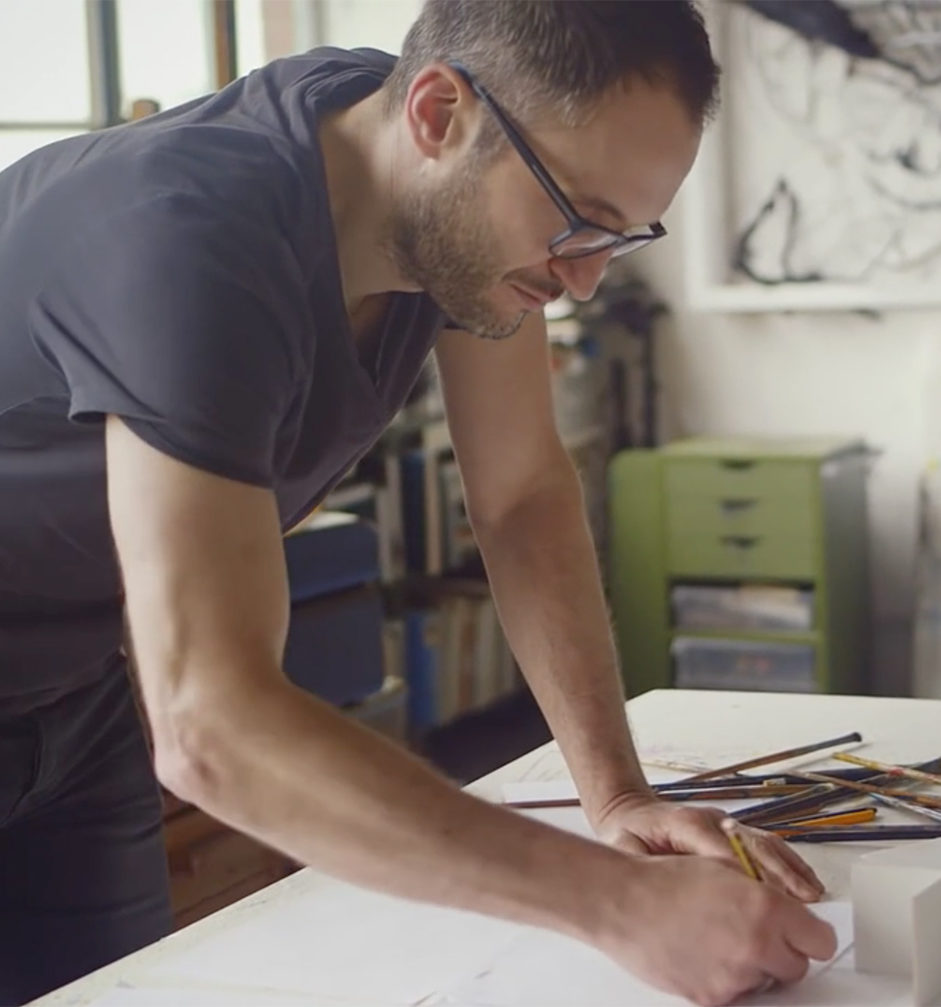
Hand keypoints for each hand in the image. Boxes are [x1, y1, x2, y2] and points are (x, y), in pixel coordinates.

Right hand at [587, 852, 836, 1006]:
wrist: (621, 901)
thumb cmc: (664, 879)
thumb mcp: (724, 869)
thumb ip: (764, 893)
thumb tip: (789, 912)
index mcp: (765, 907)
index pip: (820, 940)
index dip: (808, 934)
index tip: (800, 932)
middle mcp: (757, 945)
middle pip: (797, 966)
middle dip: (780, 951)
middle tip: (751, 932)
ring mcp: (735, 977)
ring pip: (766, 982)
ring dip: (751, 966)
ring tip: (715, 938)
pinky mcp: (713, 998)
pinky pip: (736, 994)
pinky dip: (724, 978)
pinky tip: (700, 953)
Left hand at [590, 792, 824, 901]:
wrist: (630, 812)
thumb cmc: (627, 834)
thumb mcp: (625, 847)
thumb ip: (642, 860)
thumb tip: (665, 879)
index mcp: (682, 821)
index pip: (715, 844)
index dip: (737, 870)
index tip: (757, 896)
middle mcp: (711, 819)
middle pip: (749, 842)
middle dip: (775, 872)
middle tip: (798, 900)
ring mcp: (726, 824)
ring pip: (764, 843)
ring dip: (789, 869)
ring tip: (810, 895)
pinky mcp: (735, 832)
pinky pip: (768, 847)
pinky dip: (789, 864)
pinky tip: (807, 884)